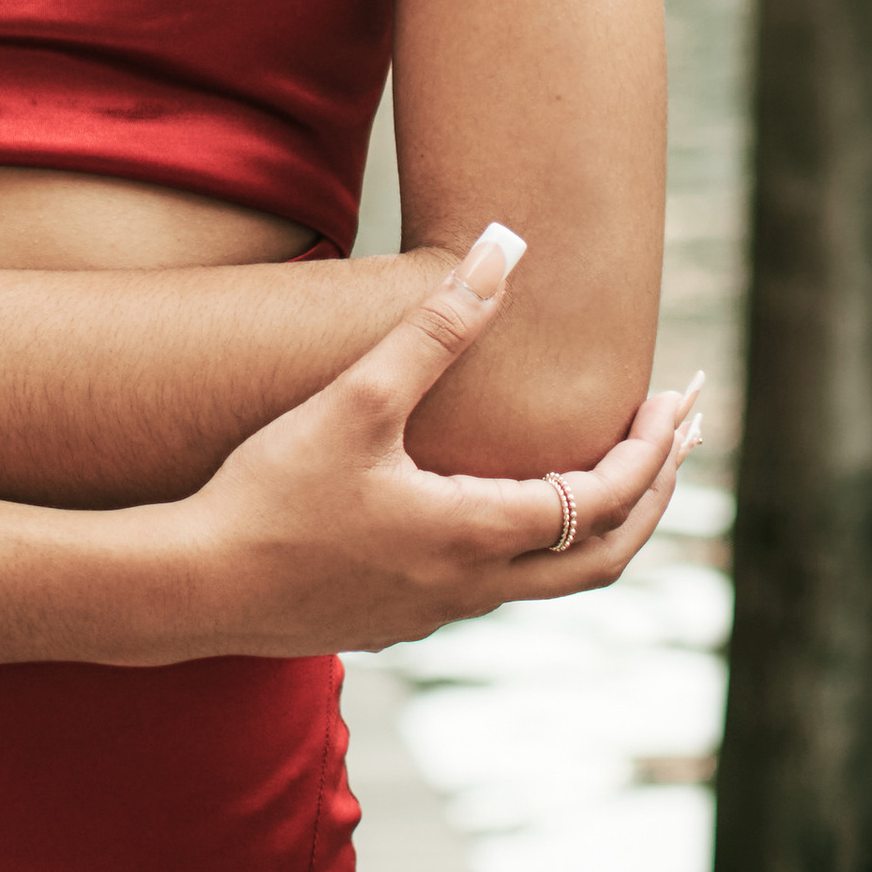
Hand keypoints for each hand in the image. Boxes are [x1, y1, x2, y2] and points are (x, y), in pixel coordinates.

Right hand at [170, 227, 703, 658]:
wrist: (192, 588)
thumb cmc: (269, 494)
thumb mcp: (355, 401)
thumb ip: (434, 329)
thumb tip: (502, 250)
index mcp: (474, 533)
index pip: (600, 501)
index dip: (649, 453)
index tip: (675, 404)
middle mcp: (469, 587)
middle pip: (601, 561)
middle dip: (651, 497)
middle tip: (678, 441)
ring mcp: (433, 614)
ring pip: (547, 581)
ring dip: (594, 524)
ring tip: (609, 468)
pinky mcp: (394, 621)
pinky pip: (491, 589)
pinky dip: (531, 545)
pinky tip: (500, 505)